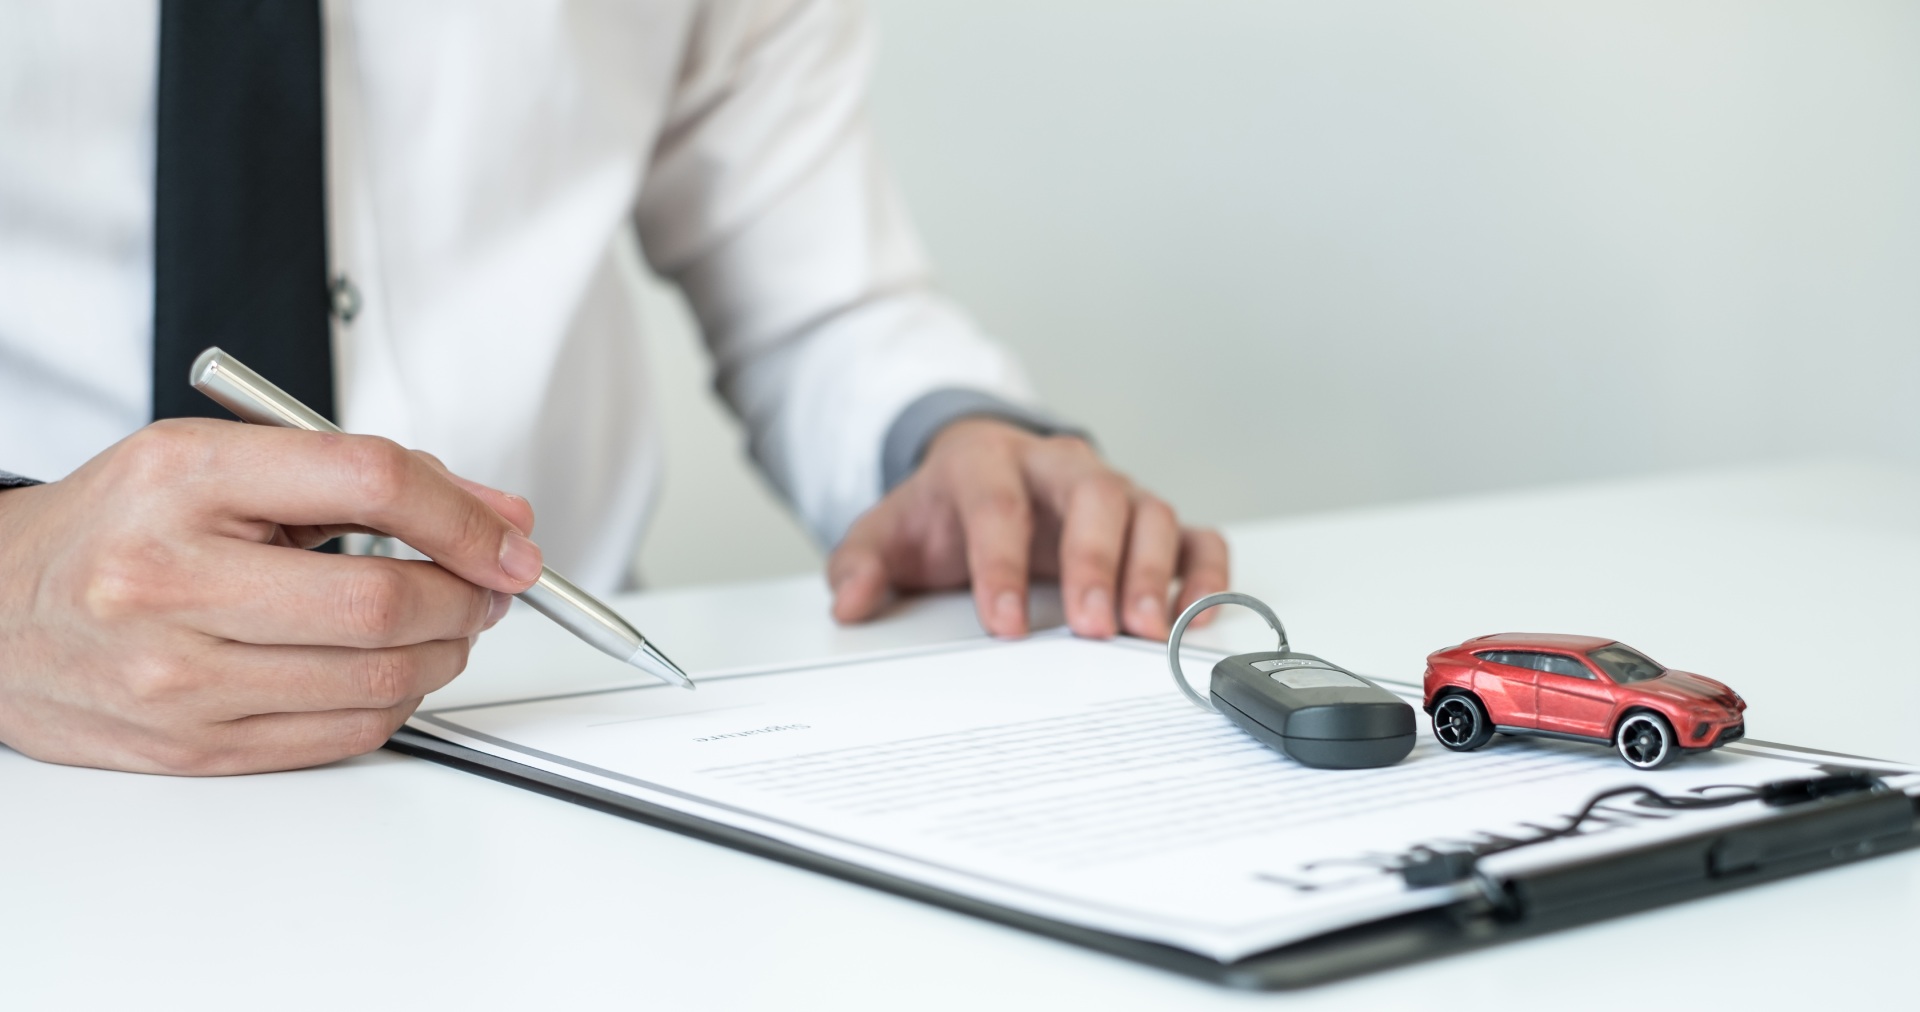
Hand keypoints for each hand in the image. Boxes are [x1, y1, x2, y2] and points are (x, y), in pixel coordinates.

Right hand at [0, 419, 542, 774]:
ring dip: (446, 652)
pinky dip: (397, 701)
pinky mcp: (193, 747)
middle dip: (468, 594)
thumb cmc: (118, 528)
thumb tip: (495, 517)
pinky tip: (392, 668)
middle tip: (487, 583)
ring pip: (379, 678)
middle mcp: (172, 580)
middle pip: (384, 599)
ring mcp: (179, 676)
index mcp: (185, 480)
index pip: (369, 482)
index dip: (465, 515)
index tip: (511, 539)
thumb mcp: (220, 460)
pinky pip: (344, 734)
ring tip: (445, 622)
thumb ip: (361, 477)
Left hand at [828, 418, 1228, 638]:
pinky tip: (1192, 619)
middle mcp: (1060, 468)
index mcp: (989, 462)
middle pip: (1092, 495)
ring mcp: (1112, 492)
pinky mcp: (1147, 522)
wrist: (980, 473)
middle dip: (1095, 561)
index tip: (1003, 623)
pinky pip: (1195, 536)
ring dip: (1153, 572)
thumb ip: (861, 564)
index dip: (1001, 564)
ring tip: (1146, 632)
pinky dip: (1204, 573)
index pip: (998, 504)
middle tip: (1092, 625)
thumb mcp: (887, 531)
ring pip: (1149, 512)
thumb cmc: (944, 510)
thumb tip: (850, 602)